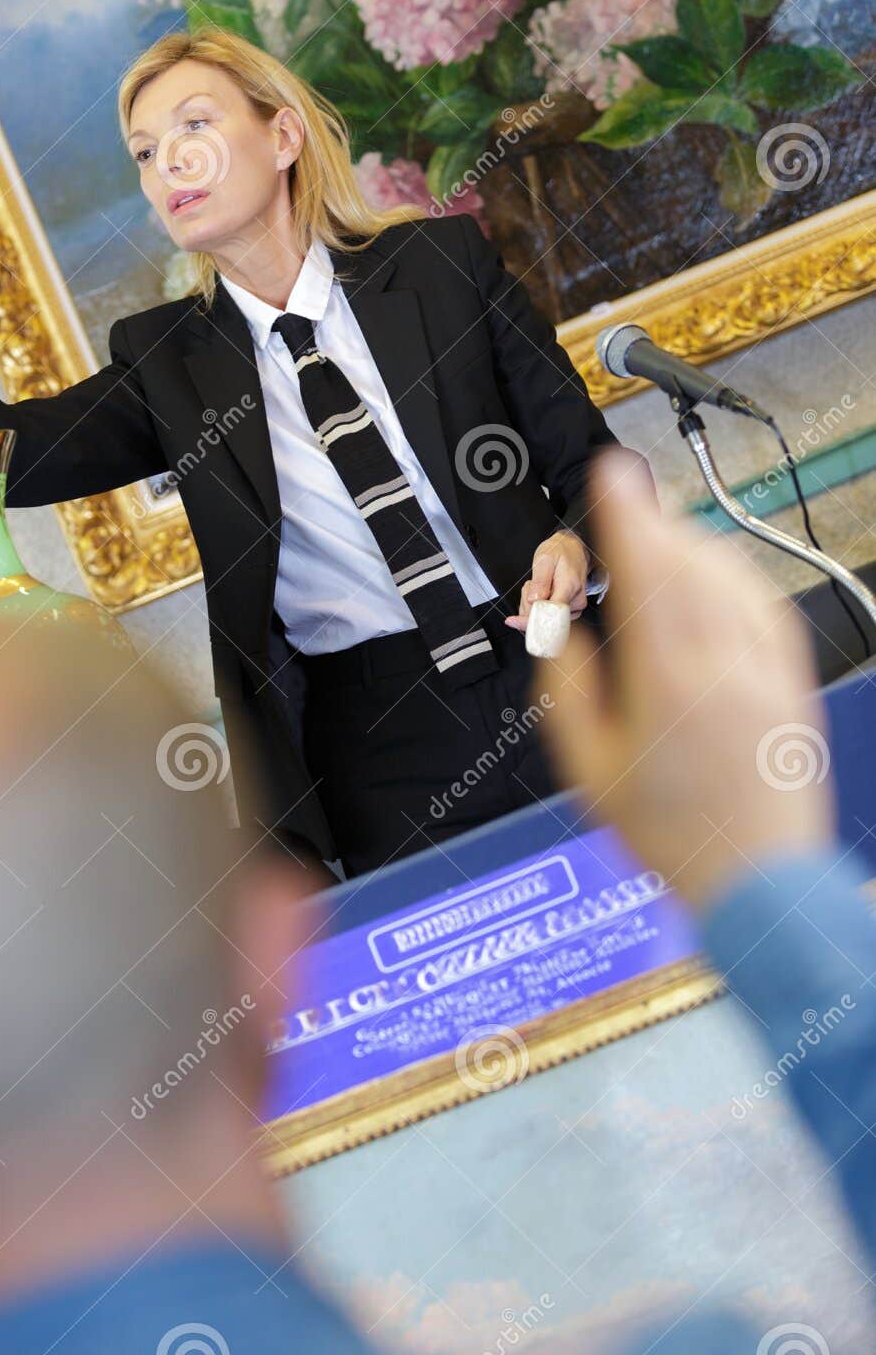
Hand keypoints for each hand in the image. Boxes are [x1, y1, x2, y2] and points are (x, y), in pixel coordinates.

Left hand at [505, 529, 588, 630]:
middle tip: (531, 584)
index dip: (529, 619)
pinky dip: (537, 606)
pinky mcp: (570, 611)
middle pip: (544, 617)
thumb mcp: (545, 558)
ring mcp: (574, 607)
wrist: (574, 550)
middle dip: (528, 604)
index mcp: (569, 586)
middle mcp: (575, 600)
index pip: (550, 612)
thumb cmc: (560, 552)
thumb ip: (540, 580)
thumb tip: (534, 600)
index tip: (513, 621)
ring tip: (538, 585)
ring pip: (543, 617)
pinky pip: (548, 616)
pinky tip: (540, 592)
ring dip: (532, 604)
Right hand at [538, 449, 833, 910]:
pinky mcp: (792, 685)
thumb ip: (568, 691)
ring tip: (664, 537)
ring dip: (694, 545)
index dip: (628, 514)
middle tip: (627, 503)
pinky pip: (767, 607)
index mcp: (667, 682)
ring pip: (730, 578)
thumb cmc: (668, 834)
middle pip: (689, 563)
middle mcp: (723, 664)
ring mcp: (765, 672)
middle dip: (656, 522)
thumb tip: (562, 632)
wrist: (757, 883)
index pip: (649, 571)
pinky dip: (736, 578)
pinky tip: (718, 576)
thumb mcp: (589, 770)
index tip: (615, 471)